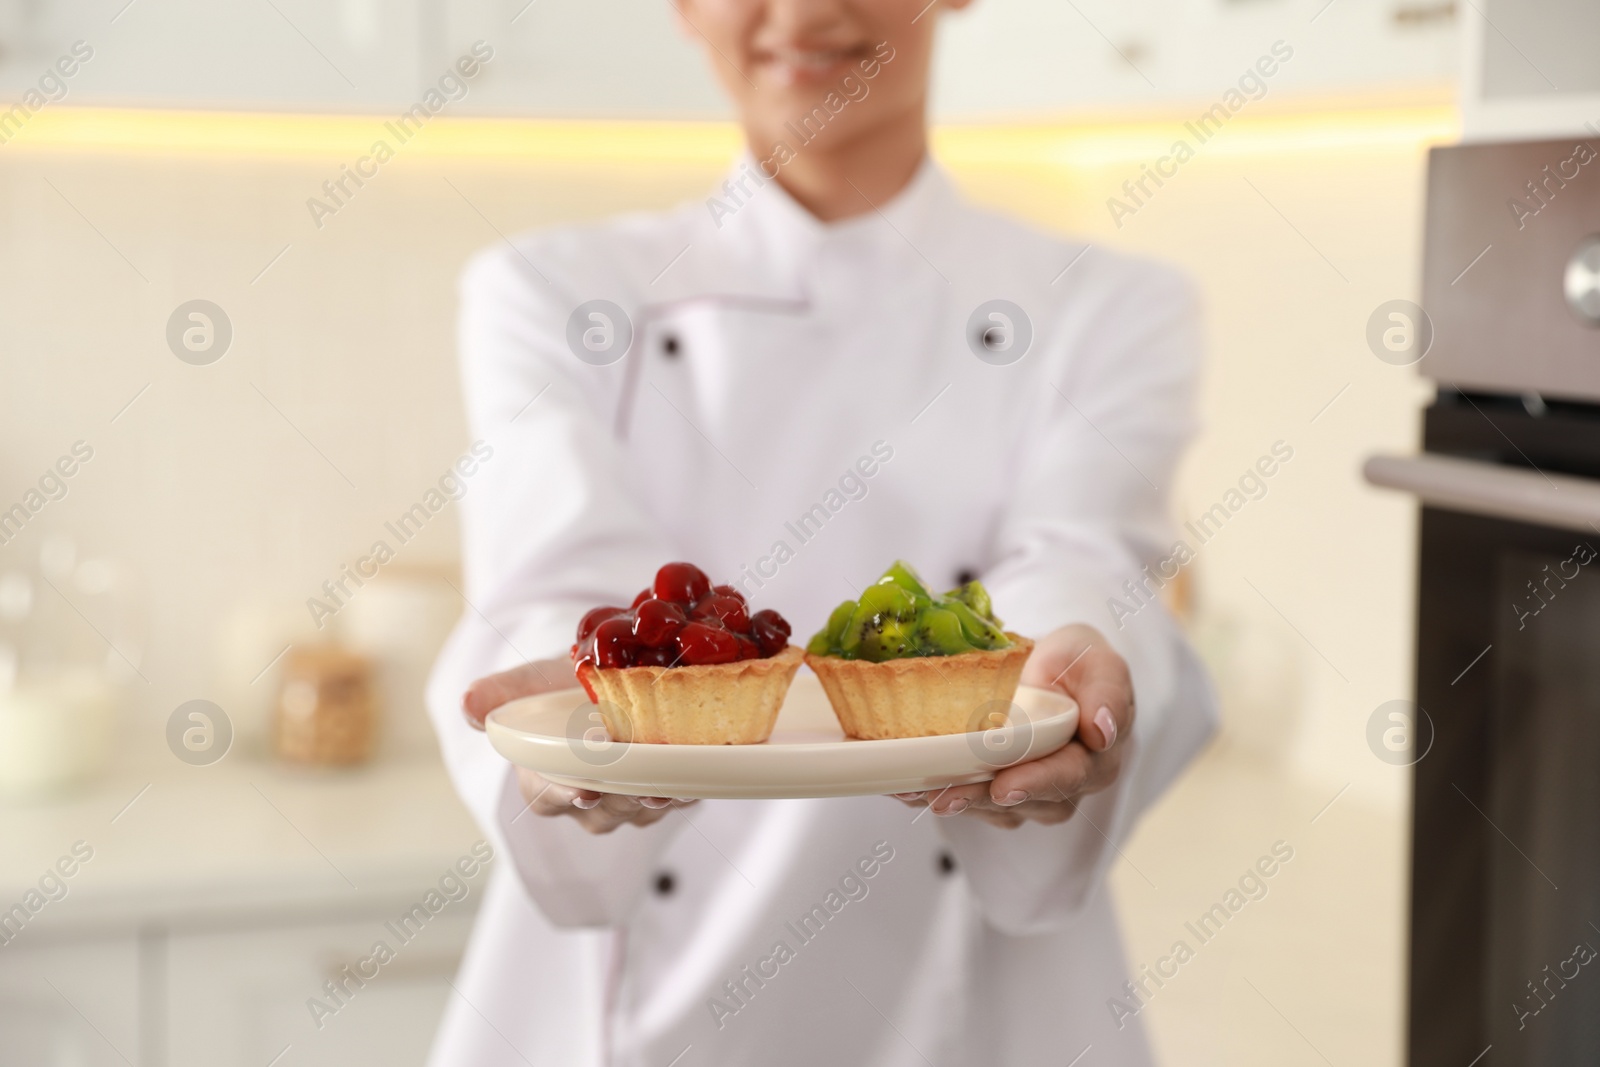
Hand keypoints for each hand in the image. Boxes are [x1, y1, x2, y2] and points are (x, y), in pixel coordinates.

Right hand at [463, 658, 692, 834]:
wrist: (611, 680)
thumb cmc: (565, 684)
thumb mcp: (536, 680)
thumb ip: (506, 691)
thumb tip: (467, 704)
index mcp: (542, 776)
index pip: (545, 797)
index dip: (563, 795)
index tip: (583, 790)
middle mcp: (582, 798)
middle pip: (599, 811)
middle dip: (620, 799)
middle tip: (639, 786)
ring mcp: (622, 802)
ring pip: (635, 813)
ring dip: (654, 801)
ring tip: (669, 785)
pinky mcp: (658, 794)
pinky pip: (671, 803)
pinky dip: (684, 792)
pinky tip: (695, 780)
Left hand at [893, 624, 1132, 828]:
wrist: (1052, 672)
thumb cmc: (1077, 664)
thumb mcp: (1098, 660)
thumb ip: (1107, 690)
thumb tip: (1103, 730)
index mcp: (1095, 758)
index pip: (1067, 776)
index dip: (1035, 783)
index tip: (1004, 786)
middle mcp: (1062, 786)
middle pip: (1020, 801)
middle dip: (978, 799)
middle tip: (943, 797)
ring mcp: (1025, 793)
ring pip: (988, 809)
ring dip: (949, 800)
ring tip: (912, 791)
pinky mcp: (992, 793)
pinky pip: (964, 800)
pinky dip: (929, 795)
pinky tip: (900, 786)